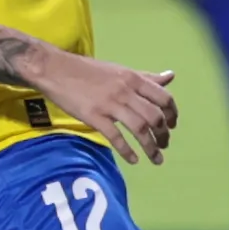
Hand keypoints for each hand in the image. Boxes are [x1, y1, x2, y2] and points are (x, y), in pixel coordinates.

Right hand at [38, 51, 176, 164]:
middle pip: (154, 117)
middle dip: (163, 135)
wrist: (56, 69)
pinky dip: (127, 151)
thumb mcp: (120, 70)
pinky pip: (116, 137)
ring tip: (156, 158)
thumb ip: (146, 77)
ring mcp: (110, 104)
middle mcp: (125, 91)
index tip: (172, 126)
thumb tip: (171, 76)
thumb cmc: (89, 70)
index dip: (172, 114)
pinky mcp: (94, 116)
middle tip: (164, 145)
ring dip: (151, 147)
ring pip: (139, 129)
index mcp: (133, 78)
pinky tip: (133, 160)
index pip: (163, 98)